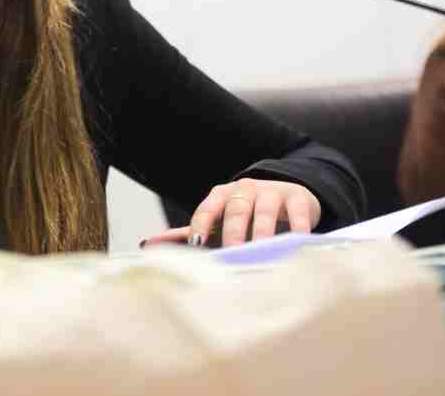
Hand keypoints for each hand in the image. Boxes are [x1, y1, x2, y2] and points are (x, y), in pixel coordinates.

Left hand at [139, 178, 320, 248]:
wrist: (286, 196)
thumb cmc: (243, 217)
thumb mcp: (217, 224)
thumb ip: (185, 234)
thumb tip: (146, 244)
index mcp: (220, 196)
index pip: (206, 209)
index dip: (201, 226)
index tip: (196, 246)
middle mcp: (244, 190)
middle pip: (236, 209)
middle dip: (233, 232)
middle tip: (233, 254)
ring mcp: (272, 192)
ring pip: (265, 211)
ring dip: (263, 232)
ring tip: (263, 252)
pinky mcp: (298, 198)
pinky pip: (298, 212)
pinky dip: (298, 228)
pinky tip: (297, 244)